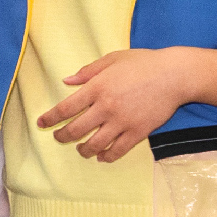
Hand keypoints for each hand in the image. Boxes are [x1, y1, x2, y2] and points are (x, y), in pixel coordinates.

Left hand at [38, 48, 188, 163]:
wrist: (175, 75)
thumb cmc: (144, 63)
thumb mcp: (113, 59)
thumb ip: (88, 71)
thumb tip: (67, 80)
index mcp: (97, 88)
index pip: (65, 108)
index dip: (50, 118)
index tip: (41, 123)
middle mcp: (106, 107)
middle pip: (75, 130)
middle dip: (62, 136)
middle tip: (59, 137)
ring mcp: (122, 122)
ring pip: (94, 144)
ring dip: (83, 150)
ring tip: (80, 149)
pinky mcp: (138, 132)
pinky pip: (117, 150)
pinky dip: (106, 156)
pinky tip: (101, 156)